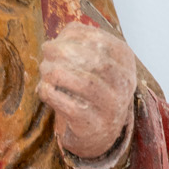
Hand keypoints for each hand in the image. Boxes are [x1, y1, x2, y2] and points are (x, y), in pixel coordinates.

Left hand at [37, 21, 137, 161]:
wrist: (97, 131)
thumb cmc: (89, 87)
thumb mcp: (93, 62)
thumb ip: (79, 44)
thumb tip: (58, 39)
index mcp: (126, 61)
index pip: (102, 42)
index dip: (73, 38)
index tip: (55, 41)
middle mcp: (124, 84)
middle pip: (95, 60)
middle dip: (64, 52)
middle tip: (46, 51)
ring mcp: (112, 106)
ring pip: (85, 83)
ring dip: (57, 72)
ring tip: (44, 69)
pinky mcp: (94, 125)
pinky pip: (70, 106)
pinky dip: (52, 94)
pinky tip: (43, 88)